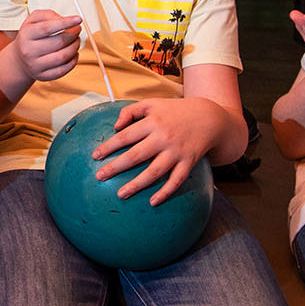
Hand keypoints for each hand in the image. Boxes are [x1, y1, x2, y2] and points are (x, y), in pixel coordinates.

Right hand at [14, 10, 83, 81]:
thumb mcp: (33, 20)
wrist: (20, 58)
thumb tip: (65, 20)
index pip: (47, 28)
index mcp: (26, 34)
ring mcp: (35, 65)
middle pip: (59, 42)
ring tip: (76, 41)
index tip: (79, 19)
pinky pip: (64, 69)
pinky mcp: (43, 76)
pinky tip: (73, 54)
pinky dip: (73, 60)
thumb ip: (48, 15)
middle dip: (73, 35)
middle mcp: (28, 51)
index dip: (65, 23)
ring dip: (75, 47)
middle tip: (77, 30)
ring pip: (63, 56)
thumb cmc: (31, 36)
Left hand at [91, 98, 219, 203]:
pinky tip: (153, 201)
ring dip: (137, 184)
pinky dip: (165, 192)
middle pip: (136, 155)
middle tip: (99, 177)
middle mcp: (163, 137)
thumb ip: (130, 112)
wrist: (209, 117)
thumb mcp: (152, 103)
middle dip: (116, 167)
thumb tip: (115, 128)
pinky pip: (176, 180)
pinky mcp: (188, 162)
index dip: (109, 147)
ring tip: (120, 194)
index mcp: (152, 122)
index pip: (125, 136)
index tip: (95, 156)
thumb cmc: (175, 111)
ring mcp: (176, 151)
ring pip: (154, 171)